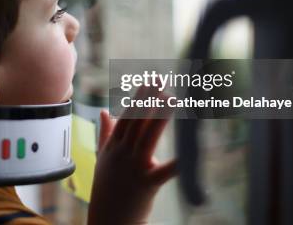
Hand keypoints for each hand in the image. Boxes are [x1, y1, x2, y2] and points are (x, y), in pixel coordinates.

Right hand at [87, 86, 176, 224]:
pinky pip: (164, 171)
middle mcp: (122, 154)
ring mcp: (133, 168)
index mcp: (113, 146)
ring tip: (171, 98)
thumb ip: (105, 134)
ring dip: (159, 116)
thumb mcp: (103, 159)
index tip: (148, 82)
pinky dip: (177, 162)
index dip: (138, 98)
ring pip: (147, 137)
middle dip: (149, 100)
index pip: (127, 117)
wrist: (108, 221)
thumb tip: (104, 111)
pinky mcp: (146, 184)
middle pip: (136, 122)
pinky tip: (189, 152)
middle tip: (161, 82)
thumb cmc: (107, 190)